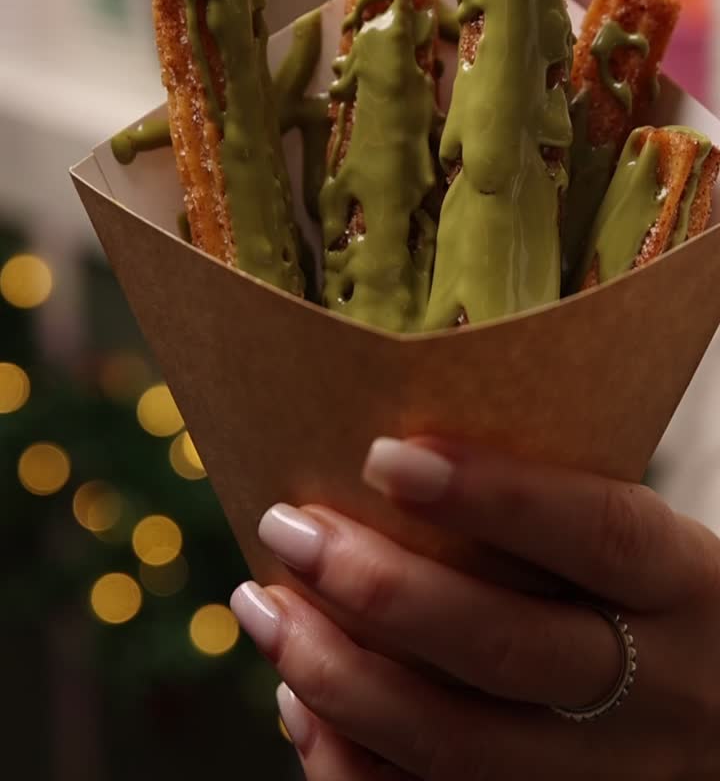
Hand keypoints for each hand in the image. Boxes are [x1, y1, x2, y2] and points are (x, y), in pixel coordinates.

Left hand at [232, 439, 719, 778]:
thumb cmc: (651, 598)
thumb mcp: (640, 543)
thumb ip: (550, 514)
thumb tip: (384, 468)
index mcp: (682, 586)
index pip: (595, 533)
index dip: (491, 496)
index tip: (385, 456)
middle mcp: (654, 691)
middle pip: (505, 649)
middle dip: (378, 590)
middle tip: (289, 529)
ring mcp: (604, 776)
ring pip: (456, 748)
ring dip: (336, 677)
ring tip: (263, 606)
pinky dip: (349, 764)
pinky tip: (297, 702)